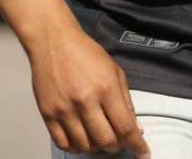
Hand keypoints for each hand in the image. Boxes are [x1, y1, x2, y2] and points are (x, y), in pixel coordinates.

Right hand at [29, 23, 149, 156]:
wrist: (54, 44)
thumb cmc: (87, 54)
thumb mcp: (115, 71)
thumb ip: (126, 100)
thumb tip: (135, 126)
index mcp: (106, 88)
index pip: (125, 126)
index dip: (137, 143)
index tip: (144, 152)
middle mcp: (85, 102)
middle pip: (106, 140)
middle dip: (118, 146)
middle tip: (121, 142)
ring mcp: (64, 110)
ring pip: (85, 146)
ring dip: (97, 147)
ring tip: (102, 139)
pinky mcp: (48, 115)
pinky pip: (64, 143)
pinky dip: (77, 147)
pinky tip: (84, 141)